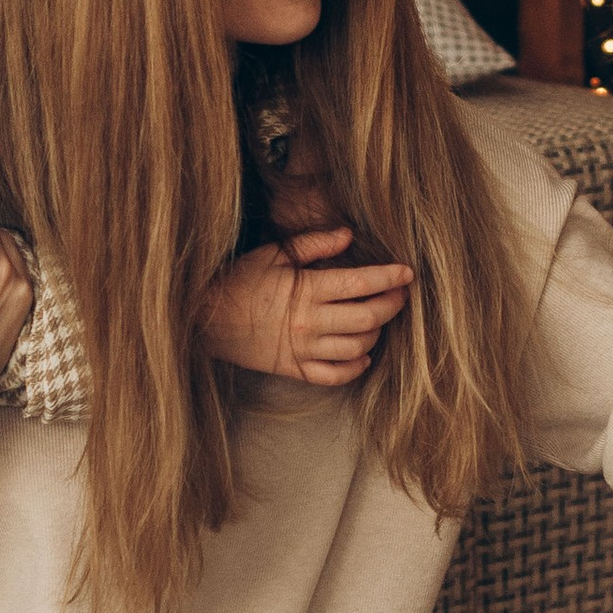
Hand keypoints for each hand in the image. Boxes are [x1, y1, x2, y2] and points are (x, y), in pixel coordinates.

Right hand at [198, 225, 412, 386]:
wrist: (205, 320)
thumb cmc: (238, 281)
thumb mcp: (273, 254)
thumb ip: (313, 243)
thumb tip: (349, 236)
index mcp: (306, 290)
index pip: (361, 283)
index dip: (389, 277)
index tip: (407, 272)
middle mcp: (309, 323)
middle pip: (368, 317)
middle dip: (393, 304)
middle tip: (401, 294)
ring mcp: (303, 350)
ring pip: (357, 348)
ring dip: (377, 333)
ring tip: (380, 318)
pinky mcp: (295, 369)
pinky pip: (335, 376)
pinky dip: (356, 367)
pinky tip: (363, 354)